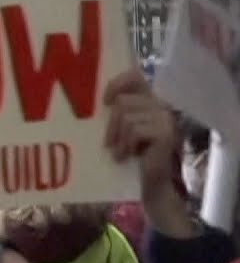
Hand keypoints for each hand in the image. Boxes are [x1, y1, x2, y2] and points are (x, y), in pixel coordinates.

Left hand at [102, 70, 195, 237]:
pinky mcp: (166, 132)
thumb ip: (116, 113)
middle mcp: (162, 105)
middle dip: (111, 125)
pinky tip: (127, 157)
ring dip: (118, 138)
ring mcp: (166, 118)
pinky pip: (134, 130)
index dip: (117, 84)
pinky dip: (125, 145)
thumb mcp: (121, 131)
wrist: (151, 185)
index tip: (104, 101)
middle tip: (110, 144)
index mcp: (151, 101)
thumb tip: (95, 101)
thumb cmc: (132, 158)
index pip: (136, 77)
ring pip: (127, 116)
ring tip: (121, 153)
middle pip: (124, 102)